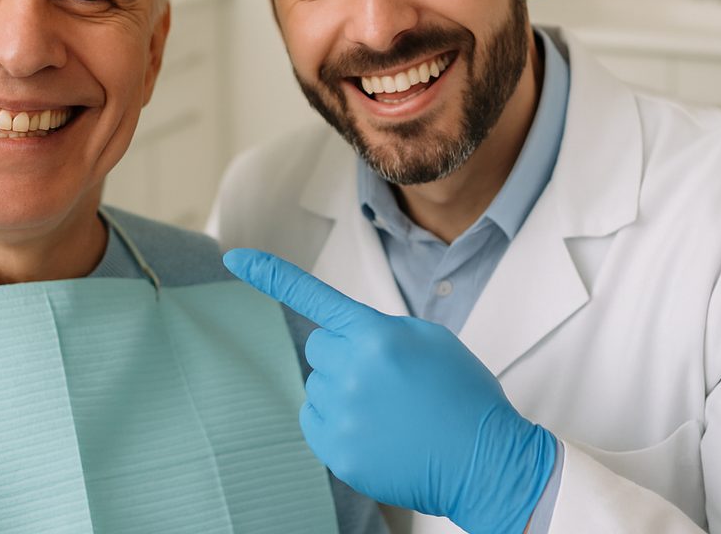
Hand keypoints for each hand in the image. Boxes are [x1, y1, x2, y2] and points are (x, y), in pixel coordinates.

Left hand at [223, 248, 554, 533]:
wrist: (487, 462)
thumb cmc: (463, 397)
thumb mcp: (430, 341)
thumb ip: (380, 330)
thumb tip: (344, 338)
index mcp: (376, 334)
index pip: (314, 296)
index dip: (270, 275)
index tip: (234, 258)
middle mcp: (351, 370)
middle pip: (318, 348)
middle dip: (343, 355)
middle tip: (385, 378)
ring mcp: (341, 413)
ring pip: (317, 386)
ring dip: (342, 392)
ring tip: (390, 411)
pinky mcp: (336, 451)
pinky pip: (314, 421)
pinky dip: (336, 424)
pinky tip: (375, 432)